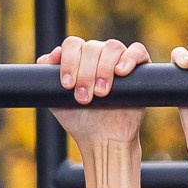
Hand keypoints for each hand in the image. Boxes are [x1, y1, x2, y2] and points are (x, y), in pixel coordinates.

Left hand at [42, 36, 148, 187]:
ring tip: (101, 93)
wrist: (103, 142)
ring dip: (104, 69)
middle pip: (91, 47)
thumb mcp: (57, 100)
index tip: (67, 85)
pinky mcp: (139, 70)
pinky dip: (129, 58)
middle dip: (85, 73)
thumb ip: (47, 78)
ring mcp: (119, 61)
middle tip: (84, 98)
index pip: (73, 45)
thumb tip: (47, 58)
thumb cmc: (80, 121)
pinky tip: (120, 72)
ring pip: (112, 47)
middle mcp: (99, 56)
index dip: (68, 61)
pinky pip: (137, 52)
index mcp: (80, 59)